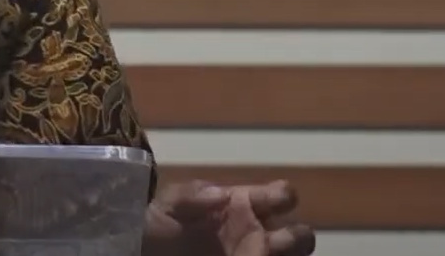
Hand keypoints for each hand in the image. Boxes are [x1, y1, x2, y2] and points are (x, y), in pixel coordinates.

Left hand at [144, 179, 315, 255]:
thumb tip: (222, 195)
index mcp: (242, 205)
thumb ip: (190, 196)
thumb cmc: (155, 227)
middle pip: (301, 234)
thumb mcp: (165, 206)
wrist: (142, 253)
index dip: (283, 196)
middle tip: (270, 243)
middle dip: (297, 237)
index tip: (272, 203)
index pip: (282, 195)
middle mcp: (256, 233)